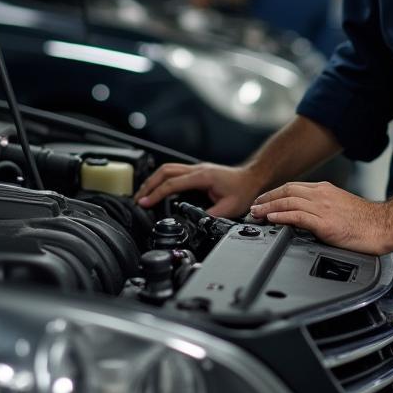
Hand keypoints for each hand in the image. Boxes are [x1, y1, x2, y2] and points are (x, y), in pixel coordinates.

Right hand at [136, 162, 263, 217]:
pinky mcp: (197, 172)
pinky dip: (162, 180)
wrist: (253, 178)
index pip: (172, 183)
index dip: (156, 194)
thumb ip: (211, 216)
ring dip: (153, 181)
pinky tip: (158, 190)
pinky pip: (174, 173)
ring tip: (143, 195)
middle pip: (164, 171)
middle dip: (149, 185)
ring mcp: (196, 169)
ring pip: (167, 169)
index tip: (145, 203)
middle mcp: (197, 169)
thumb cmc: (244, 190)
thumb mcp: (229, 208)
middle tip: (138, 199)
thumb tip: (196, 223)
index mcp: (202, 176)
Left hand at [250, 181, 392, 254]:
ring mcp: (323, 208)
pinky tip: (272, 218)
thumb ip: (323, 208)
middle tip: (254, 206)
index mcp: (325, 190)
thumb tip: (307, 217)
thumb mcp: (340, 207)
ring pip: (288, 201)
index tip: (264, 200)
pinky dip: (281, 216)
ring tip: (257, 213)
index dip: (275, 194)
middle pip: (287, 191)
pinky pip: (297, 216)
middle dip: (267, 198)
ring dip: (269, 207)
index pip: (293, 188)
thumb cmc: (366, 221)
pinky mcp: (325, 223)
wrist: (383, 226)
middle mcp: (322, 195)